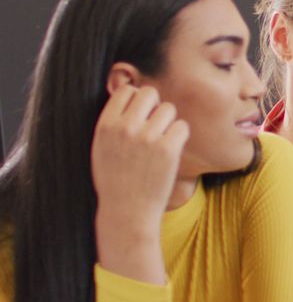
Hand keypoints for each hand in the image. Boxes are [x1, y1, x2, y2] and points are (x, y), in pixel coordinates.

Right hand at [91, 85, 188, 225]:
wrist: (127, 211)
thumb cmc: (115, 180)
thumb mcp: (102, 147)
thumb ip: (114, 122)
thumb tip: (131, 93)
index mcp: (106, 125)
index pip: (127, 90)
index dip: (136, 100)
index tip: (139, 116)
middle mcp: (125, 127)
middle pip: (150, 93)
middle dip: (155, 106)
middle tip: (154, 126)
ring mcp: (147, 137)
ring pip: (169, 108)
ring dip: (169, 122)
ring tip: (161, 141)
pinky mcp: (168, 148)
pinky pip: (182, 126)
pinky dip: (180, 136)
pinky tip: (171, 151)